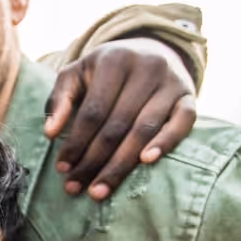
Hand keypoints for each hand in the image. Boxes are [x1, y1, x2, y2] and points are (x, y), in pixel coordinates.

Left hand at [43, 38, 197, 199]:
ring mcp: (171, 82)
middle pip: (117, 124)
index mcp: (115, 60)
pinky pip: (182, 123)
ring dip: (121, 164)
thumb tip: (50, 133)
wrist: (150, 51)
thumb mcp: (78, 73)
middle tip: (76, 187)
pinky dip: (166, 143)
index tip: (62, 169)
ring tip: (99, 190)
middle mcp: (147, 67)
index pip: (93, 111)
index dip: (76, 142)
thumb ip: (60, 99)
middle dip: (94, 161)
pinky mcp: (190, 97)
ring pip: (144, 129)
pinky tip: (146, 162)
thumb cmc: (106, 71)